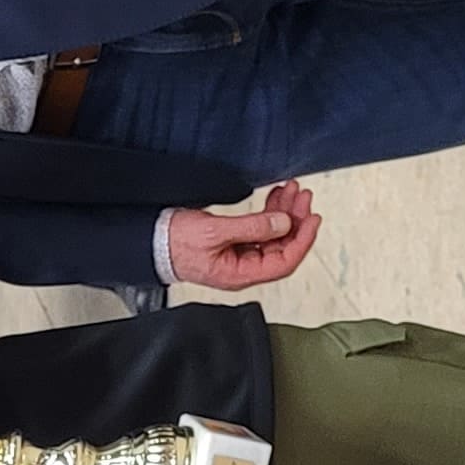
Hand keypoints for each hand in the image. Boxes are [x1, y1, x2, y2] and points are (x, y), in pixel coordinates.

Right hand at [167, 182, 321, 289]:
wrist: (152, 240)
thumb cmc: (175, 243)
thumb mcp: (214, 231)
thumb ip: (251, 227)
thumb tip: (283, 223)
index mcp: (240, 274)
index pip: (284, 261)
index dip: (302, 240)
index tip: (312, 218)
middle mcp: (244, 268)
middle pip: (282, 246)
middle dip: (295, 219)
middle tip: (303, 195)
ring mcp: (240, 256)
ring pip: (273, 236)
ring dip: (284, 213)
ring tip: (291, 190)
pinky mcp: (234, 244)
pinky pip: (260, 230)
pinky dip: (270, 213)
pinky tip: (276, 198)